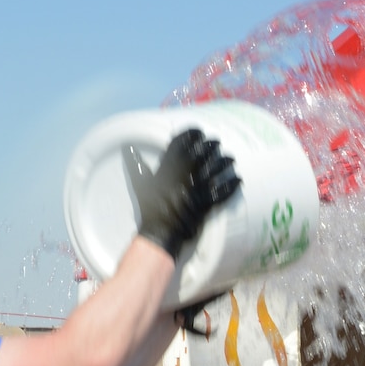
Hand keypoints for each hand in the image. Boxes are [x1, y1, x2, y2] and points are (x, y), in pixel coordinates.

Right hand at [123, 129, 240, 259]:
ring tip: (230, 159)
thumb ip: (136, 164)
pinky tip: (238, 179)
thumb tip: (127, 149)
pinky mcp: (207, 203)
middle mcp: (184, 174)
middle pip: (203, 152)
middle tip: (217, 144)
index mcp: (169, 167)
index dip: (193, 134)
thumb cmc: (149, 208)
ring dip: (225, 161)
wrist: (159, 232)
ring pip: (216, 168)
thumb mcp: (140, 183)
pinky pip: (223, 191)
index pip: (182, 142)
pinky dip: (232, 184)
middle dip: (212, 145)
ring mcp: (196, 189)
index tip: (199, 132)